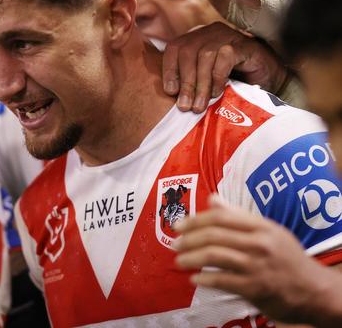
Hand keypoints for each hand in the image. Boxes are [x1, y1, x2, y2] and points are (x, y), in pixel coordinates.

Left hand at [162, 22, 287, 112]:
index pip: (174, 48)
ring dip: (200, 83)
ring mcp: (228, 36)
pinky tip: (217, 92)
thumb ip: (188, 81)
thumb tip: (169, 94)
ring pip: (205, 55)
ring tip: (200, 105)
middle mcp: (210, 33)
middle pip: (187, 52)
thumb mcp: (205, 80)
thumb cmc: (234, 80)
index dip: (169, 69)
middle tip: (185, 106)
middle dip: (185, 82)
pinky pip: (225, 56)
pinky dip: (218, 76)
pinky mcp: (244, 45)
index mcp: (196, 38)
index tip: (170, 92)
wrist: (270, 79)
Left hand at [174, 195, 341, 325]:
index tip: (178, 225)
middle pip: (214, 235)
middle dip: (188, 239)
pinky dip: (204, 279)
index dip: (195, 220)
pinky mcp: (255, 288)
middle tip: (174, 244)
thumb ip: (238, 216)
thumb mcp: (268, 231)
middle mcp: (259, 243)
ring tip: (179, 260)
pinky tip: (194, 279)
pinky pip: (222, 280)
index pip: (221, 217)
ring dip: (191, 258)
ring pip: (214, 256)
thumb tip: (212, 199)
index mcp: (261, 226)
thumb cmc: (287, 258)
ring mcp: (257, 266)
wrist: (314, 291)